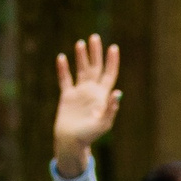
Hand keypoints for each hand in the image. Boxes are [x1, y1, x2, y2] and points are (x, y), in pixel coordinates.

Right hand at [52, 36, 123, 176]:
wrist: (71, 142)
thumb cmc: (89, 136)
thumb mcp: (103, 123)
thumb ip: (111, 108)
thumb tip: (118, 92)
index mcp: (102, 96)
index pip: (109, 74)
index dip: (111, 61)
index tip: (113, 47)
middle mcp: (91, 92)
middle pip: (95, 68)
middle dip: (95, 53)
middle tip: (94, 37)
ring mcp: (79, 93)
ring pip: (81, 70)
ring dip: (81, 57)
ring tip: (81, 43)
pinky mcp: (67, 97)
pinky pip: (65, 79)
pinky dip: (63, 69)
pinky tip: (62, 57)